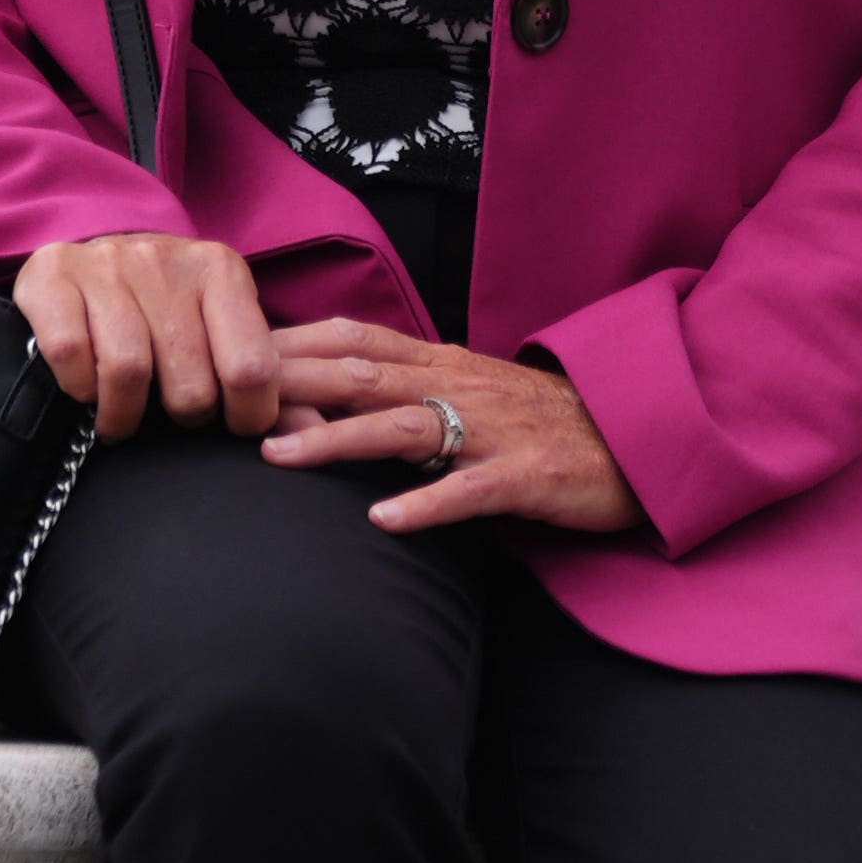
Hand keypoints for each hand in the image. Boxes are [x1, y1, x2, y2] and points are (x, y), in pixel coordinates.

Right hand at [16, 232, 277, 437]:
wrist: (93, 248)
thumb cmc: (167, 301)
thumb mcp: (221, 324)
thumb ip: (267, 378)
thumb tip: (314, 431)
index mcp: (220, 270)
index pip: (251, 367)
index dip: (247, 415)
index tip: (232, 426)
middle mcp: (164, 260)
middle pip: (189, 381)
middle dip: (184, 416)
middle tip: (172, 414)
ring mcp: (106, 264)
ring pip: (128, 372)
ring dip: (124, 415)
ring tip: (124, 418)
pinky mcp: (53, 276)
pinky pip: (71, 356)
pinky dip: (79, 389)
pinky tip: (86, 388)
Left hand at [263, 319, 645, 537]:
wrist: (639, 440)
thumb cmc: (547, 422)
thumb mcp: (475, 390)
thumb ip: (413, 388)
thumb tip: (334, 395)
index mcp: (446, 363)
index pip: (357, 340)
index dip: (293, 343)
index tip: (229, 353)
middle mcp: (461, 385)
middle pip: (362, 374)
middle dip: (290, 381)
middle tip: (222, 394)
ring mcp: (493, 430)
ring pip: (402, 426)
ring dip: (335, 439)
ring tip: (276, 455)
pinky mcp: (525, 476)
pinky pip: (469, 490)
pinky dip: (425, 504)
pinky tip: (383, 521)